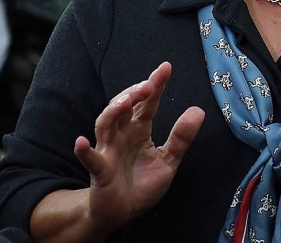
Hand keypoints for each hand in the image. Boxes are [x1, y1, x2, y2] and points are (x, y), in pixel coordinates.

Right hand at [73, 62, 204, 231]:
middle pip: (123, 107)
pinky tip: (81, 142)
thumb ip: (181, 138)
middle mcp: (121, 135)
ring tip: (125, 101)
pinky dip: (84, 151)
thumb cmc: (142, 184)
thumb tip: (199, 111)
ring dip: (113, 111)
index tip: (166, 68)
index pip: (147, 104)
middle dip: (134, 93)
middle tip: (149, 84)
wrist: (122, 213)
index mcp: (139, 130)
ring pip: (105, 124)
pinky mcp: (100, 171)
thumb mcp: (168, 161)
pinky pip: (91, 159)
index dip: (155, 86)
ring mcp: (108, 151)